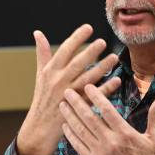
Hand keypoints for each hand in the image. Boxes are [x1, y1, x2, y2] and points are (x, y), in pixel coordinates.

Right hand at [15, 25, 120, 154]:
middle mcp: (58, 81)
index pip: (64, 50)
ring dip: (101, 68)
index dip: (77, 38)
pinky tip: (116, 80)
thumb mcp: (40, 74)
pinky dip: (105, 89)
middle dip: (90, 52)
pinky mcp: (77, 108)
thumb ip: (42, 53)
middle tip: (103, 42)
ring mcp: (68, 95)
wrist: (39, 127)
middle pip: (77, 64)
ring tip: (114, 58)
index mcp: (50, 71)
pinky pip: (94, 96)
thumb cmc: (42, 97)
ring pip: (87, 79)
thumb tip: (37, 33)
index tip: (88, 28)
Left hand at [58, 83, 154, 154]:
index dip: (97, 97)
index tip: (88, 86)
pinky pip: (78, 146)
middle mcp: (110, 142)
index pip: (108, 111)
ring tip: (62, 105)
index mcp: (125, 134)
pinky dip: (70, 135)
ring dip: (70, 117)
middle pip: (89, 119)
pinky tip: (64, 125)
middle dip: (77, 103)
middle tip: (67, 91)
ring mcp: (100, 153)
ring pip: (81, 131)